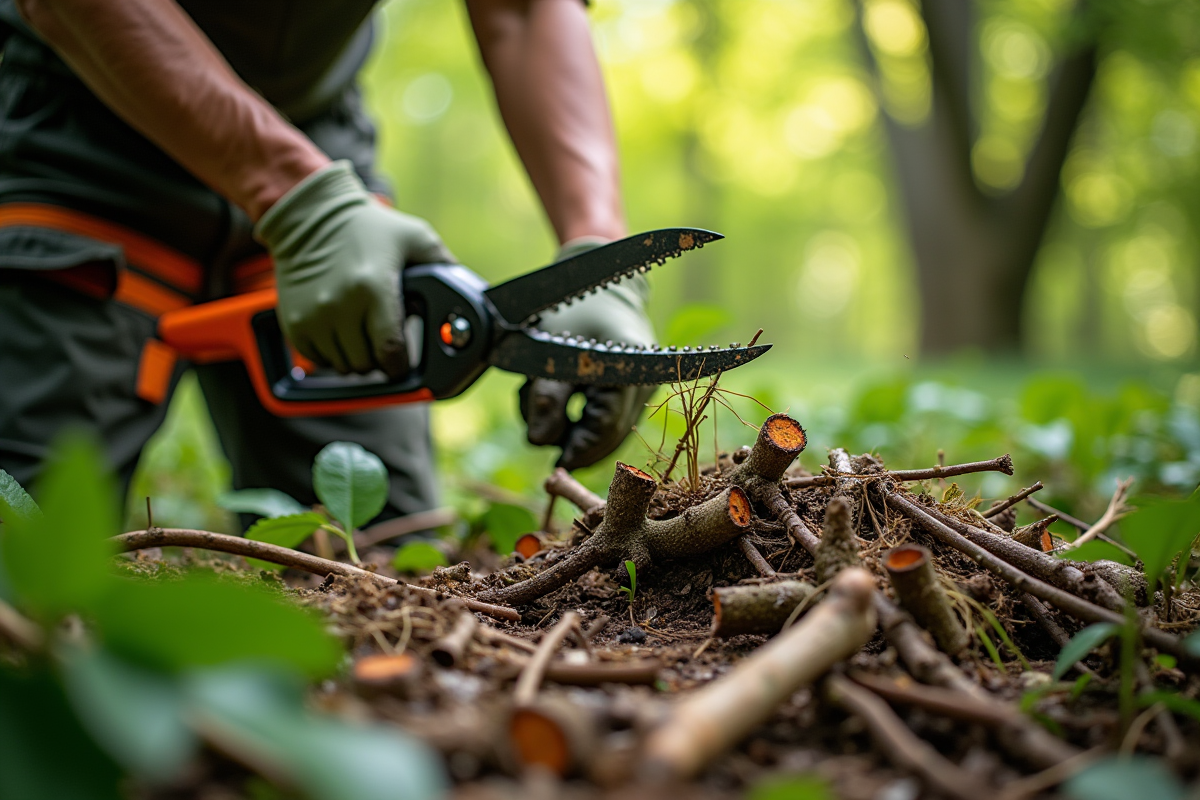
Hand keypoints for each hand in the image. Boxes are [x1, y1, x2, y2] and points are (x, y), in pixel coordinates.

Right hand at [255, 160, 453, 377]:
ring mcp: (314, 317)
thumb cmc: (368, 227)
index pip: (391, 353)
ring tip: (364, 333)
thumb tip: (475, 294)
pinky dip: (333, 355)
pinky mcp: (295, 323)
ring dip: (358, 358)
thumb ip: (446, 265)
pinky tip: (343, 333)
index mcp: (373, 289)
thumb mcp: (415, 237)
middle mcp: (340, 306)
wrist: (311, 217)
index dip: (402, 367)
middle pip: (368, 364)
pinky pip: (320, 361)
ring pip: (345, 366)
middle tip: (386, 340)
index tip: (406, 365)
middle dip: (382, 359)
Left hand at [520, 238, 656, 470]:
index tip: (555, 465)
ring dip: (578, 431)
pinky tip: (564, 404)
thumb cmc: (574, 310)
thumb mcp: (549, 353)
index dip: (578, 450)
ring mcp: (644, 385)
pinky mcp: (637, 387)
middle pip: (610, 435)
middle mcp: (644, 381)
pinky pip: (613, 416)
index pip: (605, 428)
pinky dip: (586, 419)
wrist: (602, 285)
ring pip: (611, 429)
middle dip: (576, 443)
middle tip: (547, 443)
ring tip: (548, 411)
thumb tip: (538, 441)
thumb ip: (545, 398)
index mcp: (627, 369)